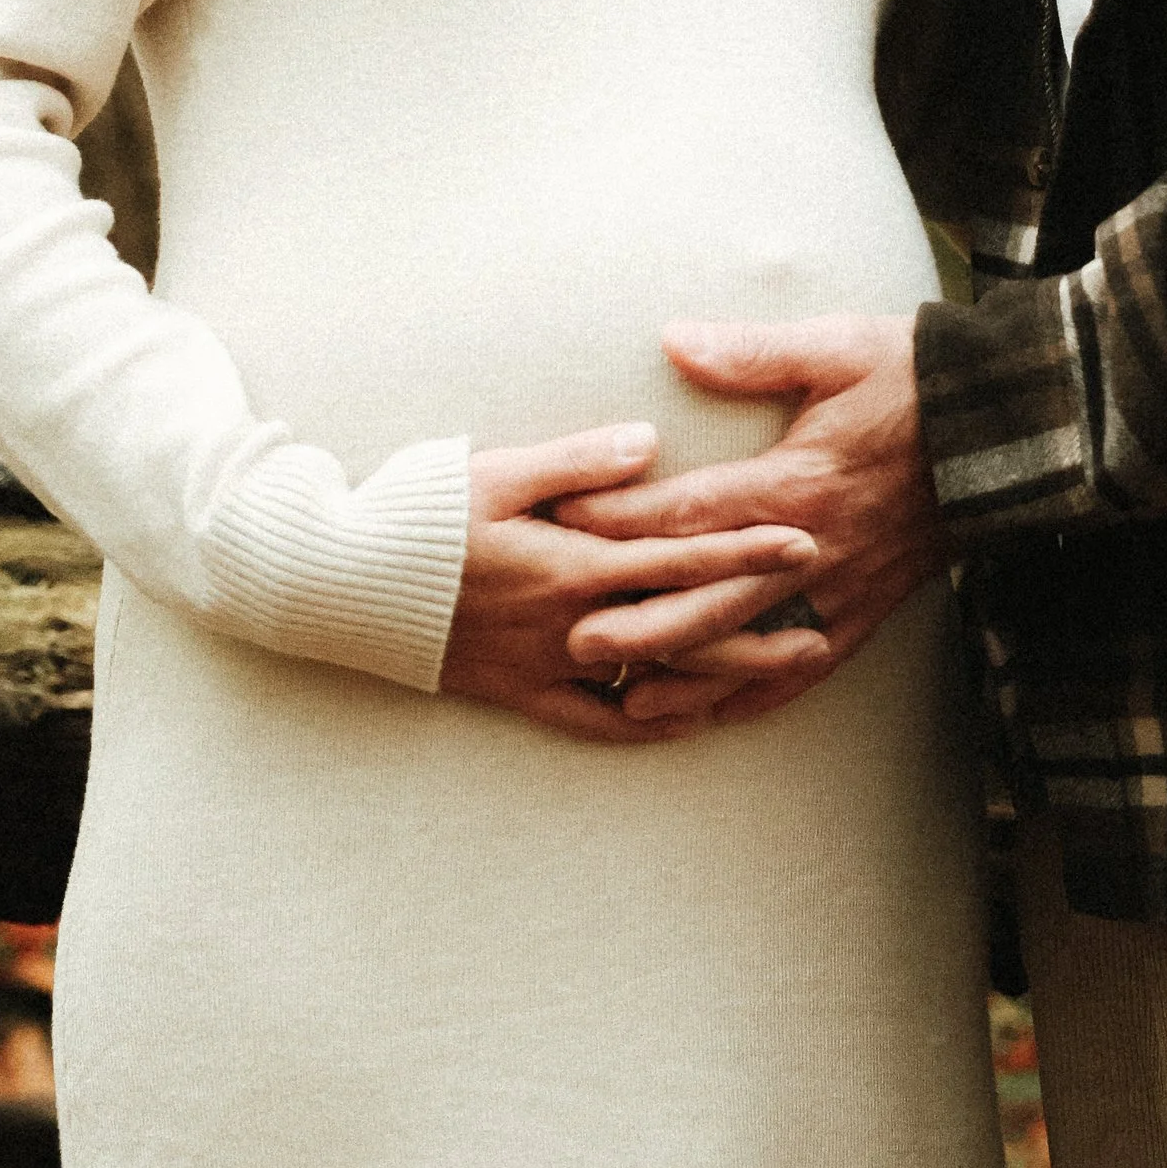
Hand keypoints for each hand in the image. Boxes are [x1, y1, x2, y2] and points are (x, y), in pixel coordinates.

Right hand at [436, 420, 831, 743]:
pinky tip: (691, 719)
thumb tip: (649, 444)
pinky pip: (597, 722)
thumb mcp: (498, 472)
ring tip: (782, 672)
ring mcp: (547, 668)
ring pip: (654, 682)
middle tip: (824, 622)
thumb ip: (580, 463)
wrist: (342, 583)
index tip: (804, 541)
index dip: (744, 551)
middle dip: (758, 626)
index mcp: (571, 564)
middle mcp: (570, 625)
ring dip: (723, 679)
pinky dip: (649, 723)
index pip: (678, 558)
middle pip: (684, 630)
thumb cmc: (418, 514)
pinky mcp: (520, 694)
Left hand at [553, 318, 945, 730]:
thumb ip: (750, 354)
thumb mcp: (834, 349)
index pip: (691, 510)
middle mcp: (810, 547)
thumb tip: (674, 340)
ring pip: (749, 647)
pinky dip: (754, 695)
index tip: (565, 521)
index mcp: (794, 482)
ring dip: (687, 676)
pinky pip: (802, 668)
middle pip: (710, 598)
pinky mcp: (863, 610)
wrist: (1004, 430)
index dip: (623, 517)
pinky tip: (713, 714)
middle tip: (571, 640)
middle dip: (639, 622)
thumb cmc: (912, 380)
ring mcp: (837, 588)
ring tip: (624, 700)